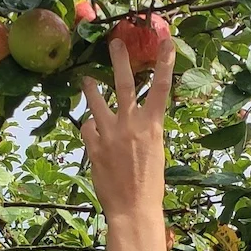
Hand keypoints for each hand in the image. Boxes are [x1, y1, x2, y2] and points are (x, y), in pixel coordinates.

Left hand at [79, 38, 174, 227]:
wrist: (133, 208)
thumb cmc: (150, 184)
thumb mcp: (155, 152)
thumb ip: (144, 132)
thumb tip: (134, 122)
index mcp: (153, 126)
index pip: (161, 87)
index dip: (164, 62)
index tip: (166, 41)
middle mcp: (131, 125)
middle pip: (124, 84)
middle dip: (120, 61)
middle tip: (115, 42)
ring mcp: (110, 134)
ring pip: (97, 102)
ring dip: (90, 89)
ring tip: (85, 79)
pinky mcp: (94, 146)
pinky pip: (88, 129)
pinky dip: (91, 130)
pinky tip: (94, 138)